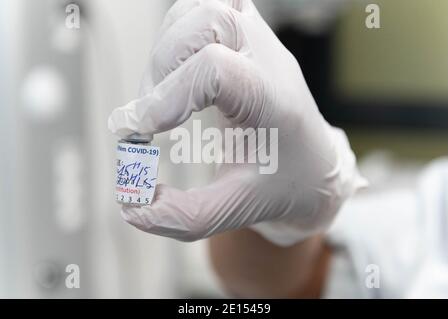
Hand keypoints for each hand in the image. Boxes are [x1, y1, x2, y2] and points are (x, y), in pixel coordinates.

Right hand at [108, 0, 365, 244]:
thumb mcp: (235, 209)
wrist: (313, 166)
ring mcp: (261, 43)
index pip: (217, 70)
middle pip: (210, 20)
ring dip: (169, 45)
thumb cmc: (282, 184)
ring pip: (205, 7)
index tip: (142, 133)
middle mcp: (270, 61)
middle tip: (152, 111)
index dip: (168, 95)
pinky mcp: (249, 39)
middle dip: (164, 63)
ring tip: (162, 92)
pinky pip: (207, 9)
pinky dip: (179, 33)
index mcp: (274, 103)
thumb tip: (131, 205)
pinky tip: (176, 72)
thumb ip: (182, 215)